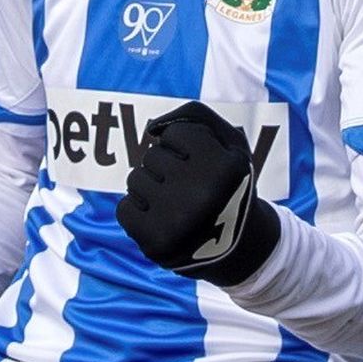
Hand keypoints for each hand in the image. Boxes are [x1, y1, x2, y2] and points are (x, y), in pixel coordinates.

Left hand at [117, 102, 281, 287]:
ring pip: (134, 179)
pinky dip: (138, 212)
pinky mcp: (157, 244)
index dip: (186, 146)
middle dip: (165, 167)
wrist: (238, 246)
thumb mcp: (231, 143)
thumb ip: (196, 115)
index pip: (175, 133)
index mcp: (226, 168)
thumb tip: (153, 129)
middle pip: (152, 156)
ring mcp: (178, 223)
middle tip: (187, 187)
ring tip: (174, 203)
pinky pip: (124, 208)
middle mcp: (203, 196)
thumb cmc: (228, 184)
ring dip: (149, 187)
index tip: (201, 164)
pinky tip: (162, 220)